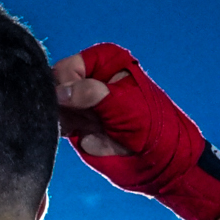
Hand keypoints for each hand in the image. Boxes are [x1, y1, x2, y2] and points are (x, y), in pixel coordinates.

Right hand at [53, 43, 219, 219]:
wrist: (162, 159)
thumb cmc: (152, 124)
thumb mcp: (122, 104)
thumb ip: (88, 93)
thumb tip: (57, 93)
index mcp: (104, 60)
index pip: (66, 68)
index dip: (66, 87)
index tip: (79, 104)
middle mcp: (91, 76)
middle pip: (56, 88)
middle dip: (69, 108)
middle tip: (92, 120)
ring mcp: (83, 100)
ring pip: (56, 110)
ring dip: (73, 124)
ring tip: (99, 130)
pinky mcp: (80, 122)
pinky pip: (62, 126)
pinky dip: (75, 135)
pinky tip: (96, 139)